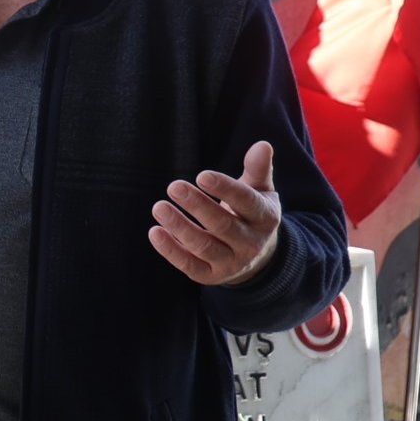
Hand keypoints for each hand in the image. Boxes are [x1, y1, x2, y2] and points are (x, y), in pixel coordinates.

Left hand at [151, 141, 281, 285]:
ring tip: (159, 207)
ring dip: (179, 227)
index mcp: (265, 218)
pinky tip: (155, 232)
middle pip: (222, 225)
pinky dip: (170, 250)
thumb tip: (262, 145)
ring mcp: (231, 262)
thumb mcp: (260, 192)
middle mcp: (251, 243)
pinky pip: (189, 264)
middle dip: (197, 206)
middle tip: (174, 186)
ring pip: (203, 246)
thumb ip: (258, 170)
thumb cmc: (251, 214)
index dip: (225, 189)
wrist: (257, 258)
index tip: (202, 175)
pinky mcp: (211, 275)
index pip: (246, 202)